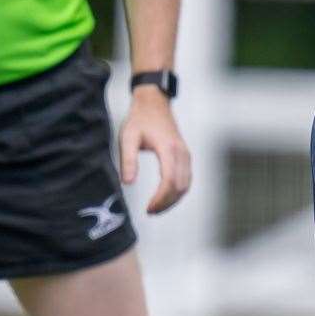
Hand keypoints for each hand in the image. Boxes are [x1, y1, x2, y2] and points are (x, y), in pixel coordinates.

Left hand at [118, 88, 191, 213]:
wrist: (154, 103)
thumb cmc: (139, 120)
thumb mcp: (127, 138)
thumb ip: (128, 160)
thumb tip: (128, 183)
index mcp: (168, 149)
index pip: (170, 181)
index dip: (160, 199)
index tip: (147, 209)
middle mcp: (182, 153)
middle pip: (181, 187)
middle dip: (166, 203)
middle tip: (150, 211)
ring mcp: (186, 154)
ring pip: (186, 185)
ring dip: (173, 200)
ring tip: (156, 208)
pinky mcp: (186, 156)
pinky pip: (187, 179)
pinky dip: (178, 192)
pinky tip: (165, 197)